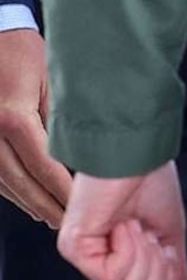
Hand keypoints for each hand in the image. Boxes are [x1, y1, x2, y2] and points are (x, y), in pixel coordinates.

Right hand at [0, 28, 69, 227]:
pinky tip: (32, 200)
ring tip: (56, 216)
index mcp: (13, 117)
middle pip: (22, 185)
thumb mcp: (53, 84)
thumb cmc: (25, 53)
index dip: (66, 194)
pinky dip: (13, 191)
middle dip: (49, 207)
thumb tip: (82, 163)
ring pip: (5, 185)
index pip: (45, 169)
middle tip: (74, 226)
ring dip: (31, 203)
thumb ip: (62, 124)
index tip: (85, 212)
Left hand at [56, 165, 186, 279]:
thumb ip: (175, 276)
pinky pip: (113, 274)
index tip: (166, 251)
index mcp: (124, 263)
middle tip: (152, 240)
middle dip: (159, 274)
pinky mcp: (75, 249)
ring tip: (136, 228)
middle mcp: (102, 265)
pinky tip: (123, 224)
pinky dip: (129, 248)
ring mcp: (87, 259)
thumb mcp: (171, 237)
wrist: (137, 156)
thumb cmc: (151, 184)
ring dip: (144, 258)